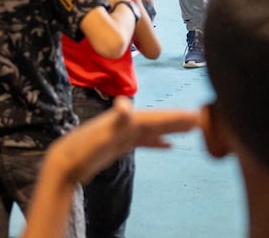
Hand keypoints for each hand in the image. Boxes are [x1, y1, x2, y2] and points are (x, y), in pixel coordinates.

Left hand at [46, 98, 199, 184]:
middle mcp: (127, 123)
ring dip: (171, 129)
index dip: (177, 117)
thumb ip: (115, 121)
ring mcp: (124, 134)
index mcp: (127, 120)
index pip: (158, 117)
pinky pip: (144, 141)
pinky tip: (169, 146)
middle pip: (158, 121)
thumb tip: (125, 105)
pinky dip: (157, 142)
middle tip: (203, 120)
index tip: (197, 116)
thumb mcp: (100, 135)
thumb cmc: (83, 150)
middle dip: (179, 120)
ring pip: (153, 130)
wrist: (65, 163)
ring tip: (192, 130)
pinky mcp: (120, 145)